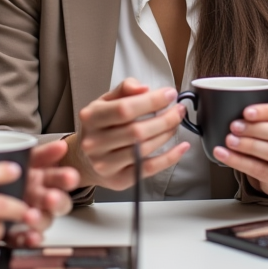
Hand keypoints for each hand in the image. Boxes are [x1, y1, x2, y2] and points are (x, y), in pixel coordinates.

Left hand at [7, 139, 79, 247]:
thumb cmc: (5, 170)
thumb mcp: (24, 157)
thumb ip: (42, 153)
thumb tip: (62, 146)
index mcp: (45, 179)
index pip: (62, 180)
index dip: (67, 179)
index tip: (70, 177)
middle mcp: (41, 199)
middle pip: (57, 203)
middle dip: (56, 200)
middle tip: (51, 198)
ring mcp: (31, 216)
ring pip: (42, 221)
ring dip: (39, 220)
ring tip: (30, 216)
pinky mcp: (17, 232)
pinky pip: (25, 238)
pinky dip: (27, 239)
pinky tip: (28, 237)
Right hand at [66, 78, 189, 190]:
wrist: (85, 159)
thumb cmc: (100, 126)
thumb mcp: (105, 101)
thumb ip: (124, 89)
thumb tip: (144, 89)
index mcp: (91, 117)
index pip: (124, 109)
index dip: (151, 101)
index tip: (169, 94)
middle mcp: (94, 142)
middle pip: (136, 131)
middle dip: (165, 119)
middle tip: (178, 110)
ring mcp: (105, 164)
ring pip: (144, 149)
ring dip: (167, 134)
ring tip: (176, 123)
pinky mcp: (119, 180)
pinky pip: (149, 168)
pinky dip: (169, 157)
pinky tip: (181, 147)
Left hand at [214, 102, 267, 197]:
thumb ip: (257, 116)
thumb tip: (229, 105)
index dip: (267, 111)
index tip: (246, 112)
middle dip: (256, 128)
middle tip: (234, 126)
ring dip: (248, 145)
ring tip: (229, 140)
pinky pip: (259, 169)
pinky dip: (238, 161)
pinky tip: (223, 154)